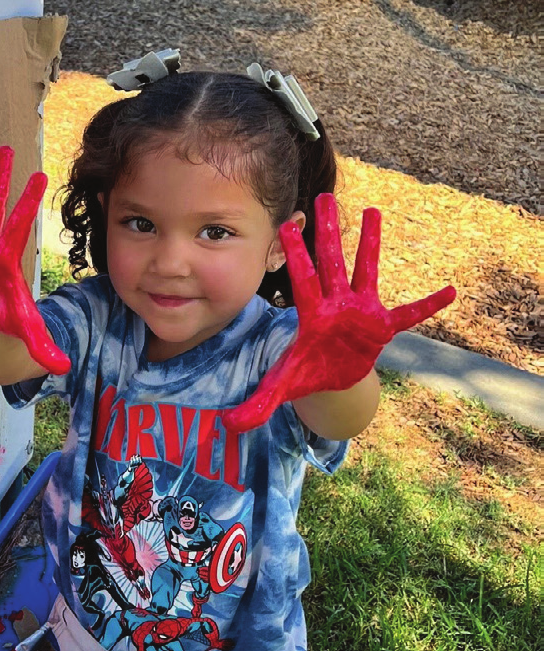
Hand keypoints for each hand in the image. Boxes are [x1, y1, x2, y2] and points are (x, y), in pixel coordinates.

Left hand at [222, 193, 455, 432]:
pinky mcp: (383, 326)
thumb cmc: (308, 373)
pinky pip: (409, 315)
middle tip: (324, 197)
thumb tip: (227, 425)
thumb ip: (257, 405)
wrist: (333, 378)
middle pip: (331, 262)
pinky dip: (428, 306)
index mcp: (312, 315)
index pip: (302, 281)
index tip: (286, 225)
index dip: (295, 256)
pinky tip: (450, 293)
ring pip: (365, 271)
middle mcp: (336, 304)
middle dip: (328, 232)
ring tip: (373, 212)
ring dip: (370, 244)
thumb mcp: (282, 389)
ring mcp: (361, 311)